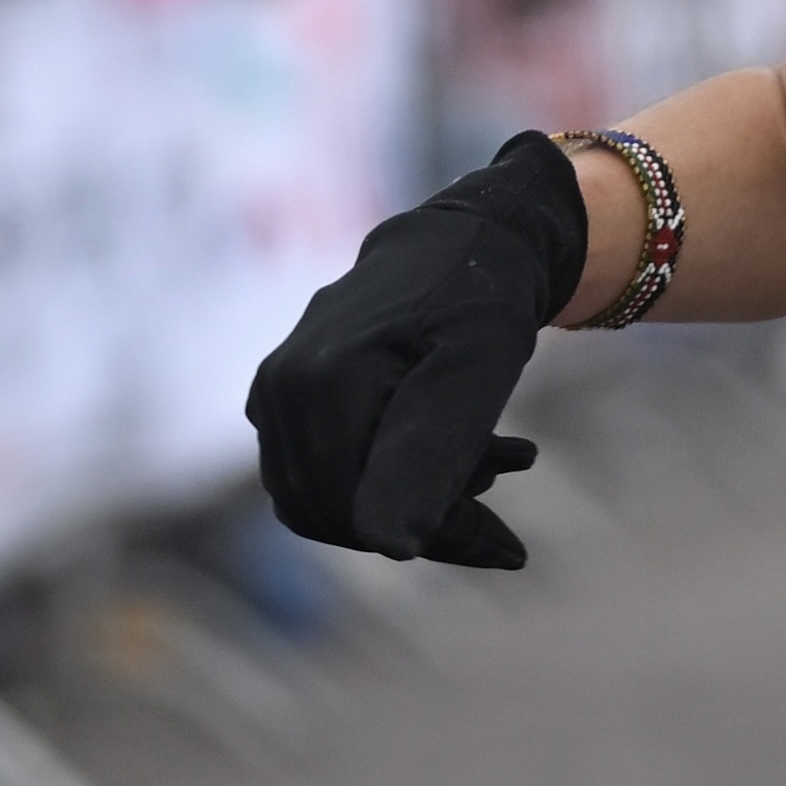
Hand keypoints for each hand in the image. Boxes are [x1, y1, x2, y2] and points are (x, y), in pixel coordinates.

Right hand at [243, 133, 585, 567]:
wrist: (459, 239)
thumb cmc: (479, 301)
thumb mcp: (477, 373)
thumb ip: (432, 453)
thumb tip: (388, 546)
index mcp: (318, 385)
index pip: (363, 517)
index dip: (436, 539)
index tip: (512, 544)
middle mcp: (280, 394)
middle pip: (345, 517)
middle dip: (431, 520)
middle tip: (506, 474)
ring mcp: (273, 400)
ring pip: (336, 506)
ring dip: (418, 502)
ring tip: (492, 460)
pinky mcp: (281, 407)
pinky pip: (327, 479)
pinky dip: (394, 482)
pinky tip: (459, 457)